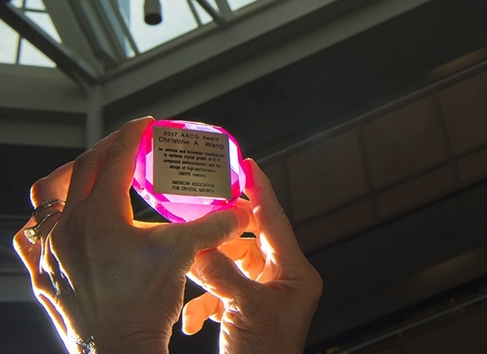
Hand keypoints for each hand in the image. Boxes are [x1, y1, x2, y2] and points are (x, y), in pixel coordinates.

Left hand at [12, 117, 249, 353]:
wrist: (120, 350)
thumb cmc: (145, 306)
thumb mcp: (184, 254)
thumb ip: (214, 225)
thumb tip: (240, 210)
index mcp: (101, 216)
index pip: (115, 159)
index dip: (133, 136)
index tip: (146, 126)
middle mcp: (69, 228)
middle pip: (80, 169)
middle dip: (105, 150)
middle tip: (126, 147)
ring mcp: (50, 252)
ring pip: (45, 199)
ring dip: (67, 180)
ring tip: (86, 177)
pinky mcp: (43, 275)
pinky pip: (29, 238)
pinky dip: (43, 223)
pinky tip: (60, 224)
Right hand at [182, 159, 322, 353]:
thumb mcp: (243, 307)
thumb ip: (220, 271)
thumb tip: (197, 245)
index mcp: (296, 273)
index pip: (276, 221)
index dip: (261, 191)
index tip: (247, 165)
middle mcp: (284, 282)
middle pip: (250, 243)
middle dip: (222, 238)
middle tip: (201, 221)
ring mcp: (266, 298)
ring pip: (232, 269)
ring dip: (208, 275)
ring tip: (190, 274)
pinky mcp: (248, 315)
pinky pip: (224, 295)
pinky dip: (205, 304)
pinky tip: (192, 322)